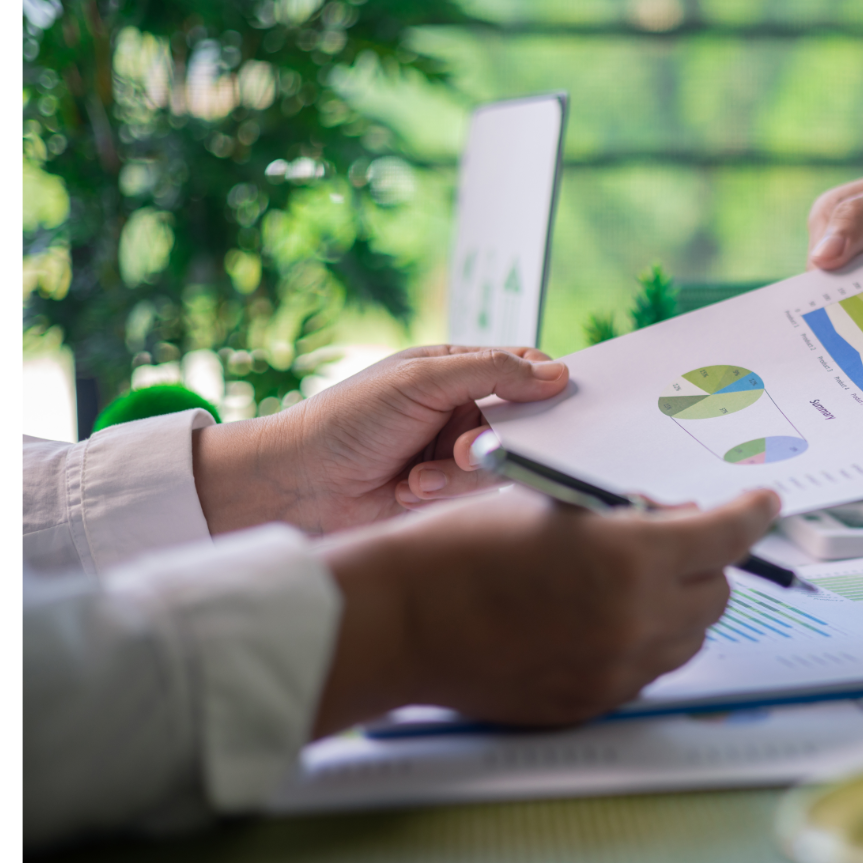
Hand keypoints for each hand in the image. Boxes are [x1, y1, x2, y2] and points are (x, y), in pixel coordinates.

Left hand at [191, 346, 567, 534]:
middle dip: (493, 441)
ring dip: (459, 473)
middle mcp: (461, 410)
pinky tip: (408, 491)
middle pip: (521, 423)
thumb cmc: (350, 419)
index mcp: (456, 370)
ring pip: (499, 464)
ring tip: (417, 477)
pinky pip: (475, 494)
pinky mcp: (447, 493)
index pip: (523, 368)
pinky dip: (443, 494)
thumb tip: (558, 373)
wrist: (301, 483)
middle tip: (464, 448)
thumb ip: (492, 373)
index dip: (546, 384)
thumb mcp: (422, 381)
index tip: (561, 400)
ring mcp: (455, 453)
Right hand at [309, 488, 781, 734]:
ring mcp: (616, 672)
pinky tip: (596, 620)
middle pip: (716, 594)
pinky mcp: (590, 704)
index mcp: (632, 558)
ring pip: (686, 640)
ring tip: (628, 582)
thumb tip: (669, 522)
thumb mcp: (552, 506)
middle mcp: (637, 621)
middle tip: (671, 540)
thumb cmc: (460, 548)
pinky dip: (639, 644)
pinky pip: (644, 672)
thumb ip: (624, 516)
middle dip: (704, 563)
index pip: (727, 537)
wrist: (398, 620)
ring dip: (675, 607)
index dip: (751, 516)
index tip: (763, 505)